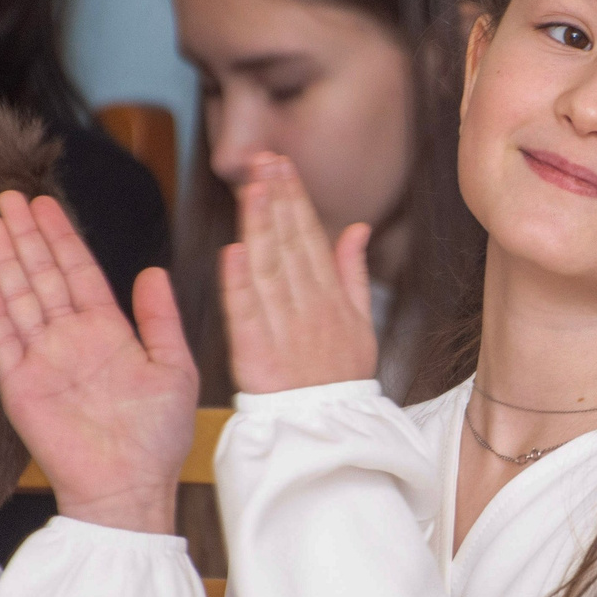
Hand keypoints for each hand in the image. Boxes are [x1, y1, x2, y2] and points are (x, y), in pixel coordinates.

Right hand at [0, 191, 194, 534]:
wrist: (131, 487)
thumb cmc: (158, 437)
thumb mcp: (174, 367)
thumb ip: (160, 319)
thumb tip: (154, 272)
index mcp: (108, 332)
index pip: (80, 272)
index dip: (63, 238)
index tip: (46, 204)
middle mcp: (72, 339)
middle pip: (43, 276)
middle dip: (28, 236)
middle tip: (9, 197)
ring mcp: (44, 360)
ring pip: (21, 298)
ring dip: (7, 260)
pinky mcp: (22, 387)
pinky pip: (5, 341)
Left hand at [220, 152, 376, 393]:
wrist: (331, 435)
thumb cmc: (341, 379)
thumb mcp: (362, 324)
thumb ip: (354, 273)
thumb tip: (356, 228)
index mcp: (332, 298)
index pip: (309, 238)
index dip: (294, 199)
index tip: (281, 165)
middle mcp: (309, 308)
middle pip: (289, 244)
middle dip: (276, 199)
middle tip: (263, 160)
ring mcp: (284, 329)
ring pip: (269, 269)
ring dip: (259, 226)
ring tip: (250, 188)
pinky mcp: (257, 354)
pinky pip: (248, 314)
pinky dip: (240, 284)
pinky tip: (233, 251)